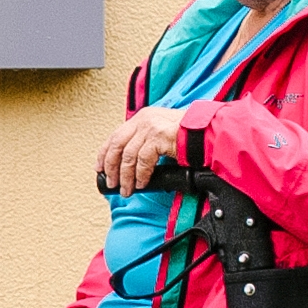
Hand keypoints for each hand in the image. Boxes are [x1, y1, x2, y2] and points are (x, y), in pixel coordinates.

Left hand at [96, 100, 214, 194]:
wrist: (207, 132)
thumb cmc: (188, 135)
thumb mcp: (161, 132)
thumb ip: (145, 141)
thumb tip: (130, 164)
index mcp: (142, 117)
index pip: (115, 136)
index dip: (104, 154)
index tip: (100, 168)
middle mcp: (143, 120)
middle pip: (117, 146)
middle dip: (111, 167)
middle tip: (112, 183)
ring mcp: (151, 127)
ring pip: (128, 156)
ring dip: (126, 177)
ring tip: (126, 189)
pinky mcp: (158, 137)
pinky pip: (143, 161)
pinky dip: (140, 175)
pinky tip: (141, 183)